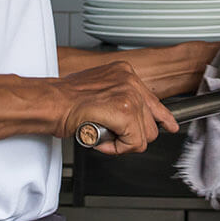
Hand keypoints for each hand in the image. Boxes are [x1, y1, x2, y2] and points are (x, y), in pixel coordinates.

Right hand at [56, 60, 179, 155]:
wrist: (50, 102)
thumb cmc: (64, 100)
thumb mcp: (98, 91)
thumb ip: (118, 99)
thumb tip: (129, 118)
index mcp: (125, 72)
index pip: (154, 100)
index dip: (162, 118)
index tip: (169, 125)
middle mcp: (130, 80)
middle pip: (151, 123)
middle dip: (131, 135)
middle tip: (108, 133)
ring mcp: (129, 95)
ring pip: (144, 136)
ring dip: (122, 143)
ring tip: (101, 133)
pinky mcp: (124, 111)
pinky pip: (133, 142)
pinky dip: (116, 148)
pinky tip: (100, 138)